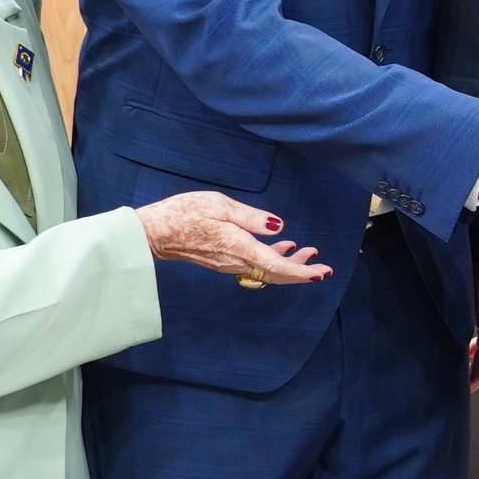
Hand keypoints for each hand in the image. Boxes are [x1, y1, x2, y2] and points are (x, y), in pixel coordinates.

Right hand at [137, 192, 330, 285]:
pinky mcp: (223, 260)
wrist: (154, 232)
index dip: (301, 271)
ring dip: (289, 264)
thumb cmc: (183, 213)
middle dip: (301, 271)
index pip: (277, 266)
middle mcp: (236, 260)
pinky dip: (272, 259)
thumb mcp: (219, 205)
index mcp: (239, 247)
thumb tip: (278, 227)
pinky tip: (281, 247)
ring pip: (266, 270)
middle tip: (323, 267)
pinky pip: (254, 265)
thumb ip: (251, 217)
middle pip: (276, 273)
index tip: (321, 273)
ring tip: (308, 252)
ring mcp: (229, 263)